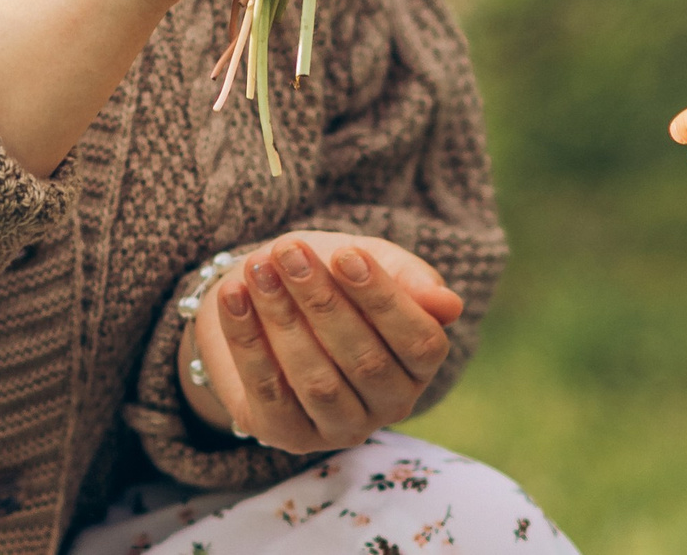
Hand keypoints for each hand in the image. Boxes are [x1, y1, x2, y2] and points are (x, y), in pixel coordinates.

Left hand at [182, 232, 462, 452]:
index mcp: (421, 364)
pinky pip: (268, 392)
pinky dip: (247, 341)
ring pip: (317, 381)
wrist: (273, 295)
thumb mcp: (373, 262)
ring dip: (283, 320)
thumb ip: (410, 280)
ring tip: (260, 270)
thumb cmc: (334, 275)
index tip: (346, 255)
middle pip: (364, 361)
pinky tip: (235, 297)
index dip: (383, 300)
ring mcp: (340, 427)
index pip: (419, 342)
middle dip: (323, 302)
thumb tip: (451, 307)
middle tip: (290, 252)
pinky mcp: (288, 435)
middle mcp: (389, 404)